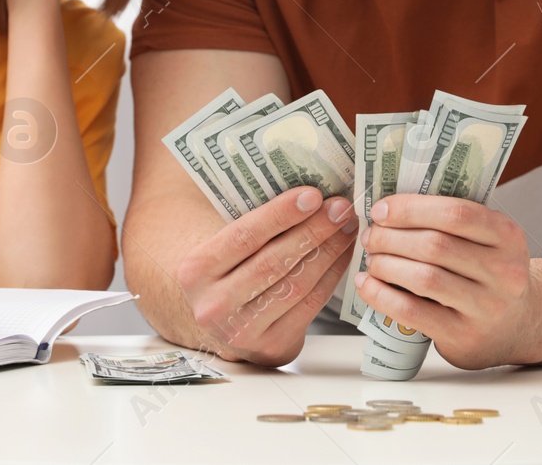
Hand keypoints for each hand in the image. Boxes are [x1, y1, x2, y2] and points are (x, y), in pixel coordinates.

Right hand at [174, 186, 357, 366]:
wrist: (221, 321)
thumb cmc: (228, 270)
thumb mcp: (222, 246)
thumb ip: (253, 225)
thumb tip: (307, 195)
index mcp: (194, 271)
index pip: (243, 237)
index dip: (281, 214)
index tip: (312, 195)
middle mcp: (214, 306)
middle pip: (274, 262)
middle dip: (313, 231)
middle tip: (340, 208)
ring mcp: (242, 332)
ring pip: (296, 284)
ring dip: (328, 252)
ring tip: (346, 226)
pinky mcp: (272, 347)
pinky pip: (310, 305)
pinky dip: (331, 276)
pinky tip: (342, 254)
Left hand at [353, 193, 531, 369]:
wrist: (517, 325)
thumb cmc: (489, 274)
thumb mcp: (488, 241)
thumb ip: (452, 222)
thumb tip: (389, 209)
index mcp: (508, 236)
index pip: (456, 213)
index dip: (411, 209)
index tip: (381, 210)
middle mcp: (504, 271)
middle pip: (435, 245)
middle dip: (392, 237)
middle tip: (371, 236)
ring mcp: (487, 307)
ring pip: (424, 278)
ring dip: (386, 265)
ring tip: (372, 259)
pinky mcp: (465, 336)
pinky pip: (414, 312)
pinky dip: (382, 296)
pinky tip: (367, 285)